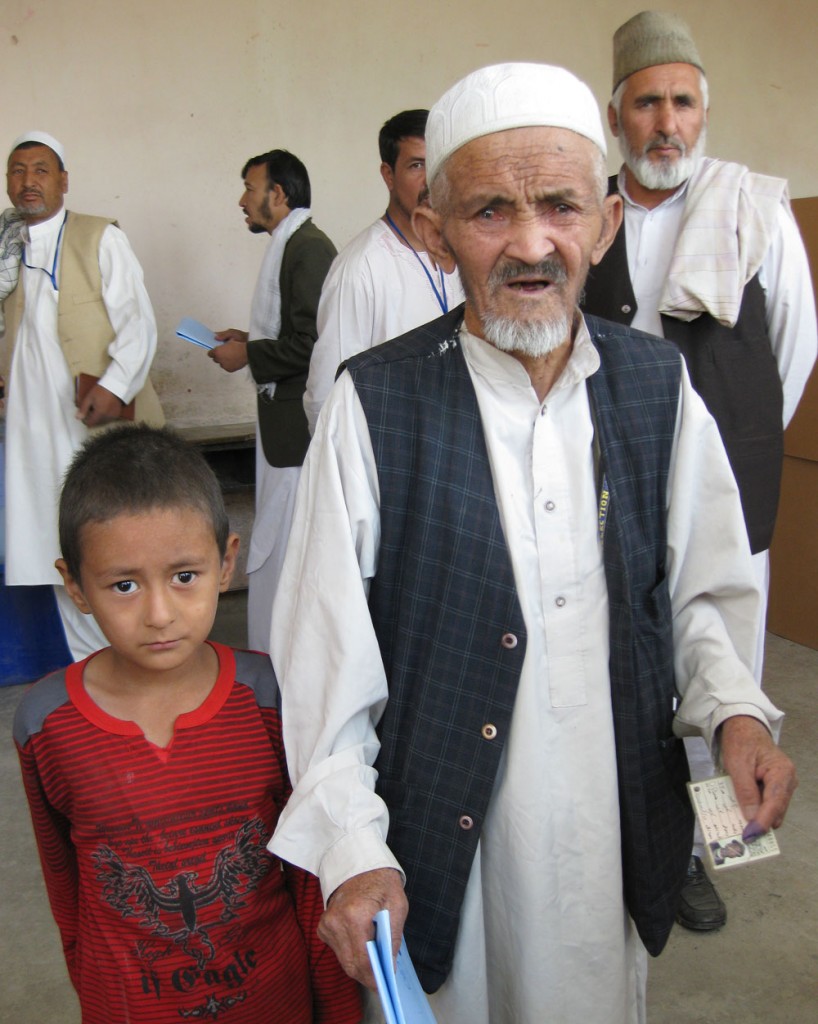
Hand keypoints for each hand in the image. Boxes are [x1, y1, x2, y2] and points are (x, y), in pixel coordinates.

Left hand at [76, 382, 124, 426]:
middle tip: (91, 409)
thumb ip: (83, 409)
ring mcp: (113, 416)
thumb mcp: (89, 398)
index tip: (85, 414)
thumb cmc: (100, 390)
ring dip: (99, 417)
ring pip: (103, 421)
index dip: (86, 420)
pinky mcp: (117, 414)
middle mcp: (107, 417)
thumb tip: (78, 418)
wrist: (114, 386)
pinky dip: (105, 416)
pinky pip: (109, 419)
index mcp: (100, 413)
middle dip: (92, 418)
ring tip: (98, 408)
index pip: (90, 423)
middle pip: (96, 423)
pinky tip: (104, 408)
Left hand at [208, 329, 248, 372]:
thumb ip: (222, 335)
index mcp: (217, 351)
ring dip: (224, 360)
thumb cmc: (242, 342)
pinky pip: (226, 367)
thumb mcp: (232, 333)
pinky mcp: (230, 369)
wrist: (251, 352)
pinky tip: (234, 359)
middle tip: (226, 351)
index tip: (217, 349)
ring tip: (231, 355)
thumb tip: (215, 337)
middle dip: (219, 355)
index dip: (214, 351)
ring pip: (221, 363)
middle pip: (215, 359)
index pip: (210, 353)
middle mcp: (219, 360)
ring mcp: (225, 366)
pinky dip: (229, 364)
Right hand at [317, 868, 407, 989]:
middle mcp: (336, 922)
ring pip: (343, 960)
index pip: (363, 959)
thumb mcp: (397, 906)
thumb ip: (393, 938)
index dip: (374, 976)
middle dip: (367, 975)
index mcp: (356, 915)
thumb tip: (390, 965)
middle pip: (351, 965)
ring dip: (359, 964)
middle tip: (381, 979)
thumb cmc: (381, 883)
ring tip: (375, 960)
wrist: (359, 865)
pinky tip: (362, 942)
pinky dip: (351, 952)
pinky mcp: (323, 927)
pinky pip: (338, 950)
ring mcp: (326, 924)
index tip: (383, 986)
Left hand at [720, 715, 797, 835]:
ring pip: (772, 810)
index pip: (775, 804)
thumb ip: (745, 790)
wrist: (743, 726)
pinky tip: (742, 812)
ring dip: (757, 817)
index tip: (750, 835)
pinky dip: (755, 809)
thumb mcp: (738, 764)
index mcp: (782, 773)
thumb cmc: (741, 741)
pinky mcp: (775, 787)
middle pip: (776, 811)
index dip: (762, 821)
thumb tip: (751, 817)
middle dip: (760, 823)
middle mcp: (788, 780)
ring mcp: (783, 785)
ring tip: (739, 826)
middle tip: (741, 835)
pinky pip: (767, 803)